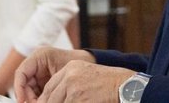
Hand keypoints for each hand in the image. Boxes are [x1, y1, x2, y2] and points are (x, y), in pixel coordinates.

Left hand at [14, 47, 133, 102]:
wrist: (124, 85)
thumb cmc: (107, 84)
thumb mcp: (86, 77)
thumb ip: (69, 85)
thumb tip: (51, 98)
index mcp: (70, 68)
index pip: (49, 88)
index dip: (44, 101)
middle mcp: (69, 76)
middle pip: (49, 98)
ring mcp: (73, 87)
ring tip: (71, 102)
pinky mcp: (77, 98)